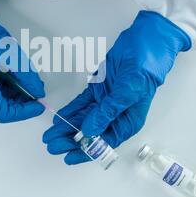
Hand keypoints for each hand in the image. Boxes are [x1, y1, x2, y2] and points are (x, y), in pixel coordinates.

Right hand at [0, 0, 44, 121]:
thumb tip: (38, 91)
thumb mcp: (11, 54)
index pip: (4, 111)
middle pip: (2, 109)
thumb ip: (26, 75)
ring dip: (18, 97)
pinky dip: (11, 92)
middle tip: (37, 93)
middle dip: (23, 103)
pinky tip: (20, 83)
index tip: (38, 106)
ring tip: (30, 85)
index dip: (24, 112)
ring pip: (0, 104)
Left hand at [43, 11, 190, 164]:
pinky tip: (59, 118)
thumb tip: (89, 131)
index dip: (87, 151)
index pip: (105, 142)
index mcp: (128, 120)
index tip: (69, 156)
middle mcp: (116, 114)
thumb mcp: (129, 91)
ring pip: (84, 119)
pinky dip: (71, 111)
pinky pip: (81, 103)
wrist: (145, 39)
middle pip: (91, 132)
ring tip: (50, 135)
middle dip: (71, 140)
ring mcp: (106, 101)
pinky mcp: (98, 88)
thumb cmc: (145, 66)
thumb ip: (109, 111)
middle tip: (52, 145)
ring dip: (67, 127)